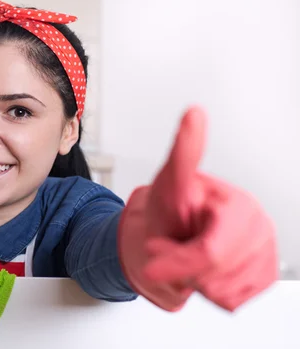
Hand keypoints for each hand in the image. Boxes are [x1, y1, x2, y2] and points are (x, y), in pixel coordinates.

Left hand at [118, 106, 278, 311]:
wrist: (171, 235)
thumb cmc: (168, 210)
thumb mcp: (169, 182)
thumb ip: (184, 153)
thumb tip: (194, 115)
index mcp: (239, 206)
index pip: (211, 250)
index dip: (179, 258)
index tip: (153, 257)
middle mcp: (258, 229)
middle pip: (215, 275)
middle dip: (181, 267)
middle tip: (167, 249)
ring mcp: (263, 254)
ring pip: (223, 293)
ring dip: (194, 280)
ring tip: (186, 254)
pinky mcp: (261, 276)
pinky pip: (231, 302)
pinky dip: (209, 292)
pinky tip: (202, 269)